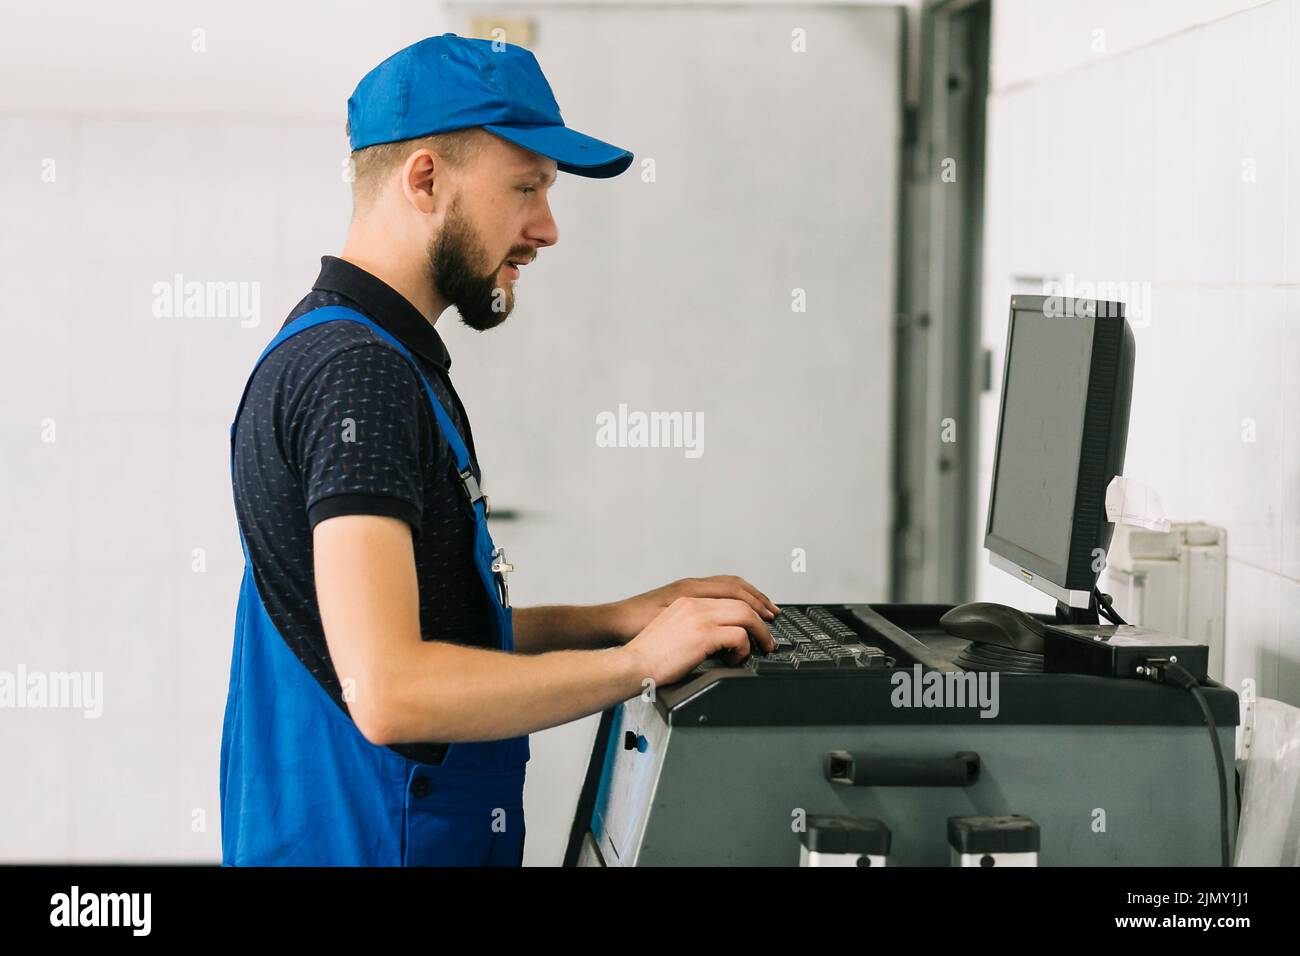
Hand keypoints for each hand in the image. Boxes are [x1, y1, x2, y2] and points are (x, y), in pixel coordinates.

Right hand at [606, 575, 778, 642]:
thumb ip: (691, 623)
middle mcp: (694, 602)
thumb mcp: (670, 627)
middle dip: (762, 613)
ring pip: (745, 614)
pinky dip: (744, 648)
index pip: (728, 586)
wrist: (631, 663)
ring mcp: (699, 616)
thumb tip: (712, 636)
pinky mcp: (703, 634)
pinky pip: (739, 636)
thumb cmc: (647, 653)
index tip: (763, 610)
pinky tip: (737, 658)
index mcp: (686, 598)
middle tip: (770, 631)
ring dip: (760, 632)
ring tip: (763, 646)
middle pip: (741, 598)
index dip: (750, 597)